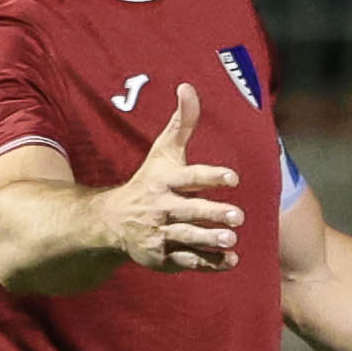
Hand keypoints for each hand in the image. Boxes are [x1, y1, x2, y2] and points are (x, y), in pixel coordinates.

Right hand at [90, 88, 243, 273]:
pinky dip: (208, 263)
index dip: (211, 176)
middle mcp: (162, 207)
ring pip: (188, 238)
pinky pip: (187, 260)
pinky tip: (230, 261)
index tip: (233, 177)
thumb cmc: (148, 181)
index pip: (190, 177)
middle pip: (190, 210)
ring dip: (210, 240)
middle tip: (238, 216)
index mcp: (164, 181)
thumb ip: (181, 123)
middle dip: (213, 213)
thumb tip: (188, 86)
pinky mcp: (163, 256)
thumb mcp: (163, 152)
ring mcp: (161, 234)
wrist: (113, 221)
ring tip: (231, 240)